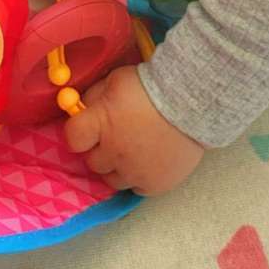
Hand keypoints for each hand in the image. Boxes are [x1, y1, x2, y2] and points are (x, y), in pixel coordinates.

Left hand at [62, 64, 204, 195]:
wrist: (195, 101)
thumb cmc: (153, 86)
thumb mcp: (117, 80)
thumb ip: (96, 96)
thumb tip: (82, 108)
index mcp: (102, 124)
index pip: (73, 138)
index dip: (78, 132)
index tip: (87, 127)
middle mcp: (114, 153)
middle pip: (93, 161)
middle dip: (100, 149)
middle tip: (116, 136)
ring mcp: (134, 173)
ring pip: (112, 180)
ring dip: (117, 166)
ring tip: (134, 150)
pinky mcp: (154, 186)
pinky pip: (136, 188)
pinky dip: (138, 177)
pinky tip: (149, 161)